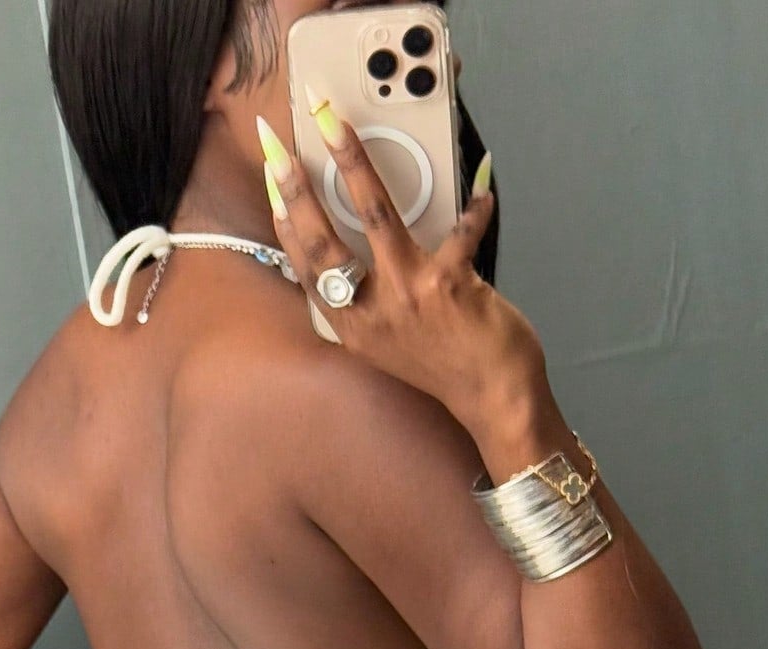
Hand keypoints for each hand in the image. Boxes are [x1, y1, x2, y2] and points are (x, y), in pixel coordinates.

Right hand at [257, 101, 548, 435]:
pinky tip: (484, 185)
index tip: (273, 187)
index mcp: (352, 327)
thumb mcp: (391, 343)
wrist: (494, 399)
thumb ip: (368, 303)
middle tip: (279, 151)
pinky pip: (459, 232)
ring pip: (374, 218)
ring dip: (354, 165)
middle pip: (324, 243)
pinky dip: (475, 209)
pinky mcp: (447, 284)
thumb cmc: (447, 367)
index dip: (287, 224)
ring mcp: (407, 297)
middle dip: (298, 191)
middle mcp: (371, 314)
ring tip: (341, 129)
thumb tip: (354, 253)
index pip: (306, 270)